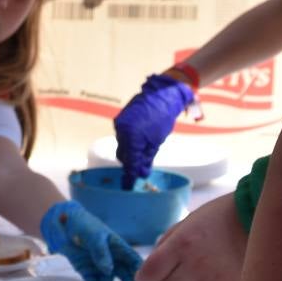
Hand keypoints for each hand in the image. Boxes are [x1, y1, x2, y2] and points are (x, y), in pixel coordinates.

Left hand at [40, 201, 141, 280]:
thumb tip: (109, 269)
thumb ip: (100, 250)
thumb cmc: (82, 224)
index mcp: (119, 248)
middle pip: (126, 277)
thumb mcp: (93, 234)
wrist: (60, 225)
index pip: (135, 262)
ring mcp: (101, 268)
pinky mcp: (88, 273)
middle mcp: (113, 261)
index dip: (142, 273)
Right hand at [115, 73, 194, 188]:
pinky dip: (130, 141)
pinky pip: (123, 136)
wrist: (161, 95)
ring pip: (122, 145)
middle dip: (132, 162)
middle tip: (142, 167)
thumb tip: (142, 173)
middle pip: (123, 155)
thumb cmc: (162, 118)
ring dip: (131, 150)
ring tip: (145, 149)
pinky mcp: (120, 119)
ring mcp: (119, 124)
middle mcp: (121, 130)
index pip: (129, 161)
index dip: (130, 174)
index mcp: (130, 136)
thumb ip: (146, 158)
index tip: (129, 185)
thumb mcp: (156, 142)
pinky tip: (141, 138)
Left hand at [136, 194, 246, 280]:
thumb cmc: (218, 218)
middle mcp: (196, 266)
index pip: (148, 275)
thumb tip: (152, 268)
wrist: (257, 220)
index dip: (144, 278)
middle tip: (172, 279)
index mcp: (181, 245)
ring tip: (195, 280)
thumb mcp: (186, 223)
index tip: (148, 277)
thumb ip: (166, 245)